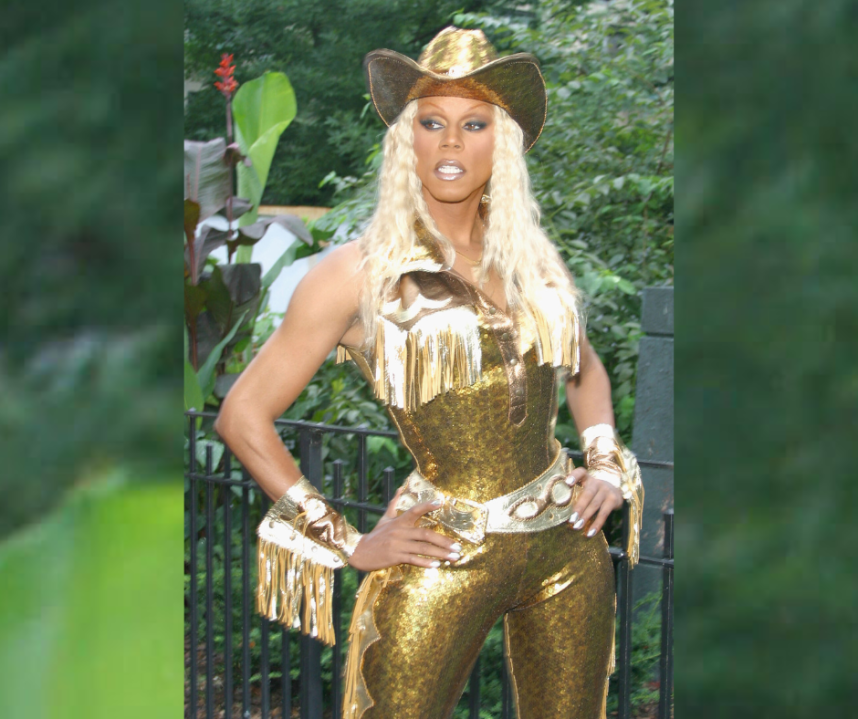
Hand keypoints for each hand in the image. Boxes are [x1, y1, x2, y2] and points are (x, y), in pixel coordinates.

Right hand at [348, 487, 462, 570]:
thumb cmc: (375, 535)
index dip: (427, 506)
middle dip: (444, 541)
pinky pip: (414, 560)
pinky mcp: (396, 557)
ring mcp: (399, 545)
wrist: (360, 552)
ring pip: (423, 549)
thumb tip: (400, 487)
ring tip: (453, 558)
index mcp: (399, 521)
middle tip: (458, 547)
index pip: (414, 510)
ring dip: (440, 554)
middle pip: (426, 534)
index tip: (440, 503)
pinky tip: (437, 565)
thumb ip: (395, 503)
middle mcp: (400, 532)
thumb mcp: (384, 518)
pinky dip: (426, 563)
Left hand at [566, 467, 623, 536]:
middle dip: (579, 507)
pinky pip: (604, 514)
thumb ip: (574, 493)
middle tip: (571, 519)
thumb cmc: (592, 491)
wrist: (614, 490)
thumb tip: (557, 511)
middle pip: (588, 493)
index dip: (574, 476)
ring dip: (586, 517)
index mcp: (587, 478)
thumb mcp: (585, 487)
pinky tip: (590, 533)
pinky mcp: (613, 500)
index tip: (567, 482)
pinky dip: (597, 524)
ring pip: (595, 505)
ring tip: (577, 527)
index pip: (581, 472)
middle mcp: (597, 482)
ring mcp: (606, 491)